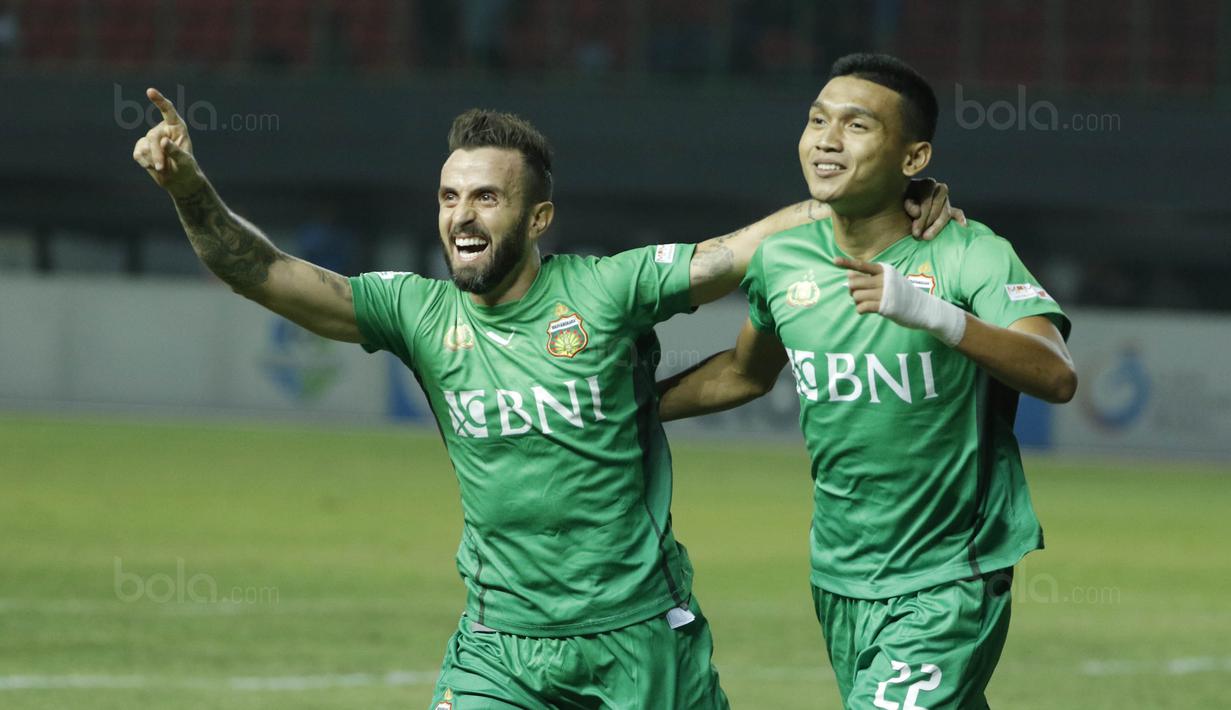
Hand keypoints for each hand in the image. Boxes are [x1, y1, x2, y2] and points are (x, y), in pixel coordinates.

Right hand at [131, 88, 202, 196]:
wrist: (178, 180)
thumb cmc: (186, 168)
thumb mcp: (185, 162)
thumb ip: (176, 151)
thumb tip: (163, 141)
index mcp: (177, 127)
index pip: (168, 111)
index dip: (159, 101)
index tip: (150, 91)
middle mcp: (162, 129)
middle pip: (153, 137)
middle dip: (157, 154)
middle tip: (161, 167)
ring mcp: (150, 138)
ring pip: (144, 147)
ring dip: (152, 161)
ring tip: (163, 167)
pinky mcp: (141, 147)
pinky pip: (138, 154)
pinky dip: (145, 163)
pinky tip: (153, 166)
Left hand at [835, 256, 966, 346]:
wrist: (922, 308)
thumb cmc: (901, 293)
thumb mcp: (888, 280)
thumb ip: (870, 277)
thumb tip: (848, 274)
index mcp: (884, 270)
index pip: (862, 265)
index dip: (847, 263)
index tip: (834, 261)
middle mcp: (883, 279)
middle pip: (853, 282)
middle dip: (851, 290)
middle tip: (857, 295)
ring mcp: (884, 292)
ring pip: (856, 295)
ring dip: (857, 301)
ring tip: (865, 303)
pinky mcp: (884, 306)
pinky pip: (861, 307)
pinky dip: (860, 310)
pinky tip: (865, 311)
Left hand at [904, 178, 966, 239]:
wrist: (901, 206)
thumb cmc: (900, 203)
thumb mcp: (901, 202)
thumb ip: (908, 205)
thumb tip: (917, 212)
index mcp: (926, 183)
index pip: (928, 200)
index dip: (922, 217)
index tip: (915, 231)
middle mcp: (938, 188)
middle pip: (938, 207)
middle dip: (928, 223)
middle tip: (919, 236)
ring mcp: (946, 198)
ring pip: (947, 212)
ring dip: (938, 226)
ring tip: (928, 237)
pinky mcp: (951, 208)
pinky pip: (958, 212)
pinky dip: (960, 219)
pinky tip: (962, 225)